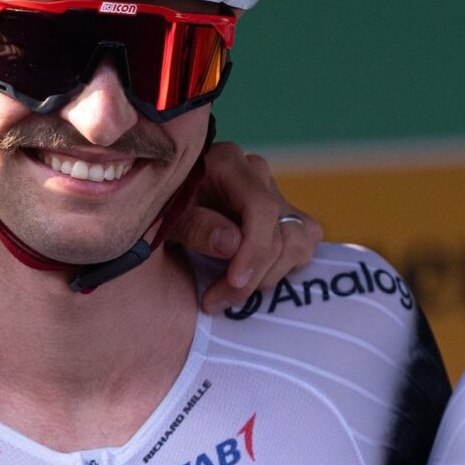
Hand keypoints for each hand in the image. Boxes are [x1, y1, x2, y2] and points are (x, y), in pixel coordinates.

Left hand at [173, 142, 321, 313]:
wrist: (161, 203)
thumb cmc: (159, 208)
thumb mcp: (163, 217)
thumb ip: (194, 226)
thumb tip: (232, 244)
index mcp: (228, 164)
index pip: (261, 209)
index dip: (254, 251)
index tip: (235, 282)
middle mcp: (258, 174)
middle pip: (281, 232)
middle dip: (254, 275)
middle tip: (216, 300)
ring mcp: (275, 193)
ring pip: (299, 240)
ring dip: (271, 274)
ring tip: (232, 291)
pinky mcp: (285, 212)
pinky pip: (305, 239)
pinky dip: (286, 264)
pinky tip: (254, 275)